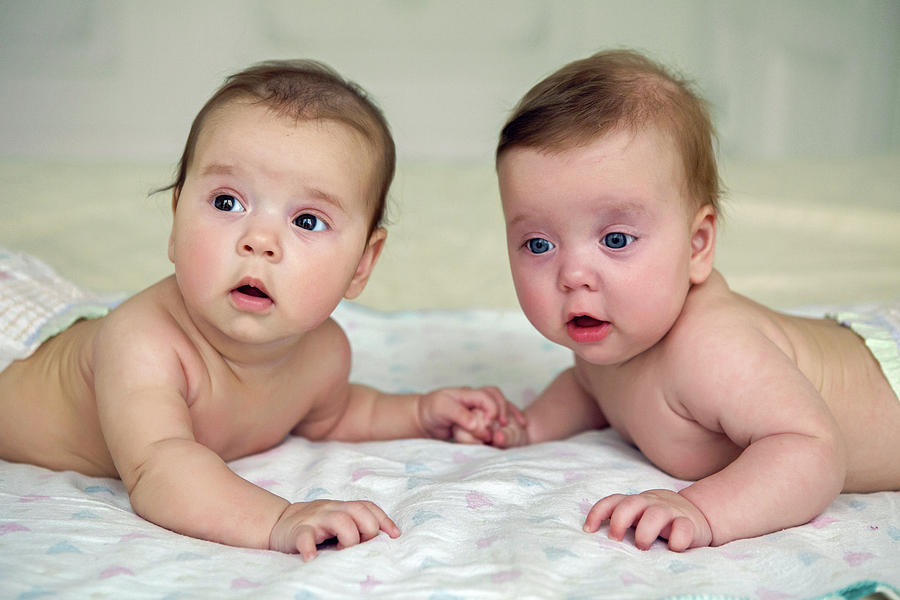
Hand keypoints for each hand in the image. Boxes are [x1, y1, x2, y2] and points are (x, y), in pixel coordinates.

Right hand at [269, 499, 400, 559]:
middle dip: (367, 529)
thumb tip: (385, 538)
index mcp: (343, 507)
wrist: (278, 522)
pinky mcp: (298, 531)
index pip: (368, 507)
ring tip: (343, 552)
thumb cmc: (315, 525)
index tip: (394, 536)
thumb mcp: (337, 520)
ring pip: (339, 520)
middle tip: (361, 546)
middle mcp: (331, 509)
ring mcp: (315, 518)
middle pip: (358, 510)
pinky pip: (305, 536)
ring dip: (348, 538)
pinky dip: (310, 547)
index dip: (383, 520)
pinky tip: (312, 558)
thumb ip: (356, 524)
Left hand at [418, 386, 524, 442]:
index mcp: (468, 393)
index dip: (492, 409)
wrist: (424, 418)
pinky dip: (509, 418)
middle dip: (504, 410)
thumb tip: (476, 424)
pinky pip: (498, 415)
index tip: (491, 423)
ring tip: (520, 425)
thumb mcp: (442, 409)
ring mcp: (479, 407)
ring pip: (501, 404)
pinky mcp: (480, 417)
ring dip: (511, 413)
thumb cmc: (431, 410)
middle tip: (504, 425)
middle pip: (497, 397)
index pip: (487, 396)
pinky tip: (518, 425)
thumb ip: (459, 415)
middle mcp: (476, 398)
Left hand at [583, 489, 712, 551]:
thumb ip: (622, 522)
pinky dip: (677, 539)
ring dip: (645, 531)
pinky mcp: (690, 523)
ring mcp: (670, 512)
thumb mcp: (638, 516)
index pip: (612, 501)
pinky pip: (683, 527)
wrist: (694, 513)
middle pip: (631, 503)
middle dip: (619, 520)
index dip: (598, 513)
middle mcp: (650, 504)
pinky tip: (673, 549)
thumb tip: (595, 541)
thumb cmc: (657, 519)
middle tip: (615, 539)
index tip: (588, 530)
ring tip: (642, 546)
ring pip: (656, 514)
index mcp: (635, 503)